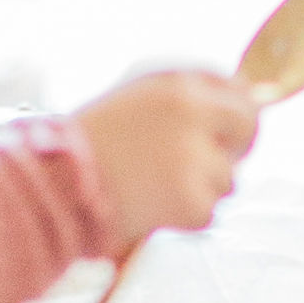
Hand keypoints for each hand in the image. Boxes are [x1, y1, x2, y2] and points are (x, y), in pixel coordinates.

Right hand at [72, 66, 260, 251]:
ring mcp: (192, 159)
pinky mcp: (190, 201)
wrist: (52, 187)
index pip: (237, 87)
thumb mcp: (133, 95)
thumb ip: (186, 93)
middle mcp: (189, 115)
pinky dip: (187, 218)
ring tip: (158, 186)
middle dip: (235, 146)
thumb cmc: (88, 143)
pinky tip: (154, 208)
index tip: (228, 127)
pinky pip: (210, 212)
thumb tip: (251, 98)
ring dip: (203, 188)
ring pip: (229, 177)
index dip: (237, 109)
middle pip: (248, 126)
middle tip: (207, 162)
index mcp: (176, 85)